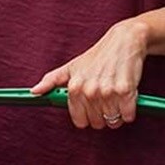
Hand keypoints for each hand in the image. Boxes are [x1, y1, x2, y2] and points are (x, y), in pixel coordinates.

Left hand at [30, 18, 149, 129]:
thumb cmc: (97, 56)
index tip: (92, 107)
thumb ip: (51, 80)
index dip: (88, 116)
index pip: (80, 121)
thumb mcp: (71, 67)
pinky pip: (128, 115)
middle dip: (103, 115)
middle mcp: (89, 91)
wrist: (124, 41)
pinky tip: (127, 95)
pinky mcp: (125, 91)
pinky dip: (130, 110)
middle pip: (97, 123)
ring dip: (117, 112)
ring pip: (113, 121)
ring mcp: (107, 92)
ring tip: (116, 94)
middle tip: (106, 98)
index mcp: (74, 88)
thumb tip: (35, 91)